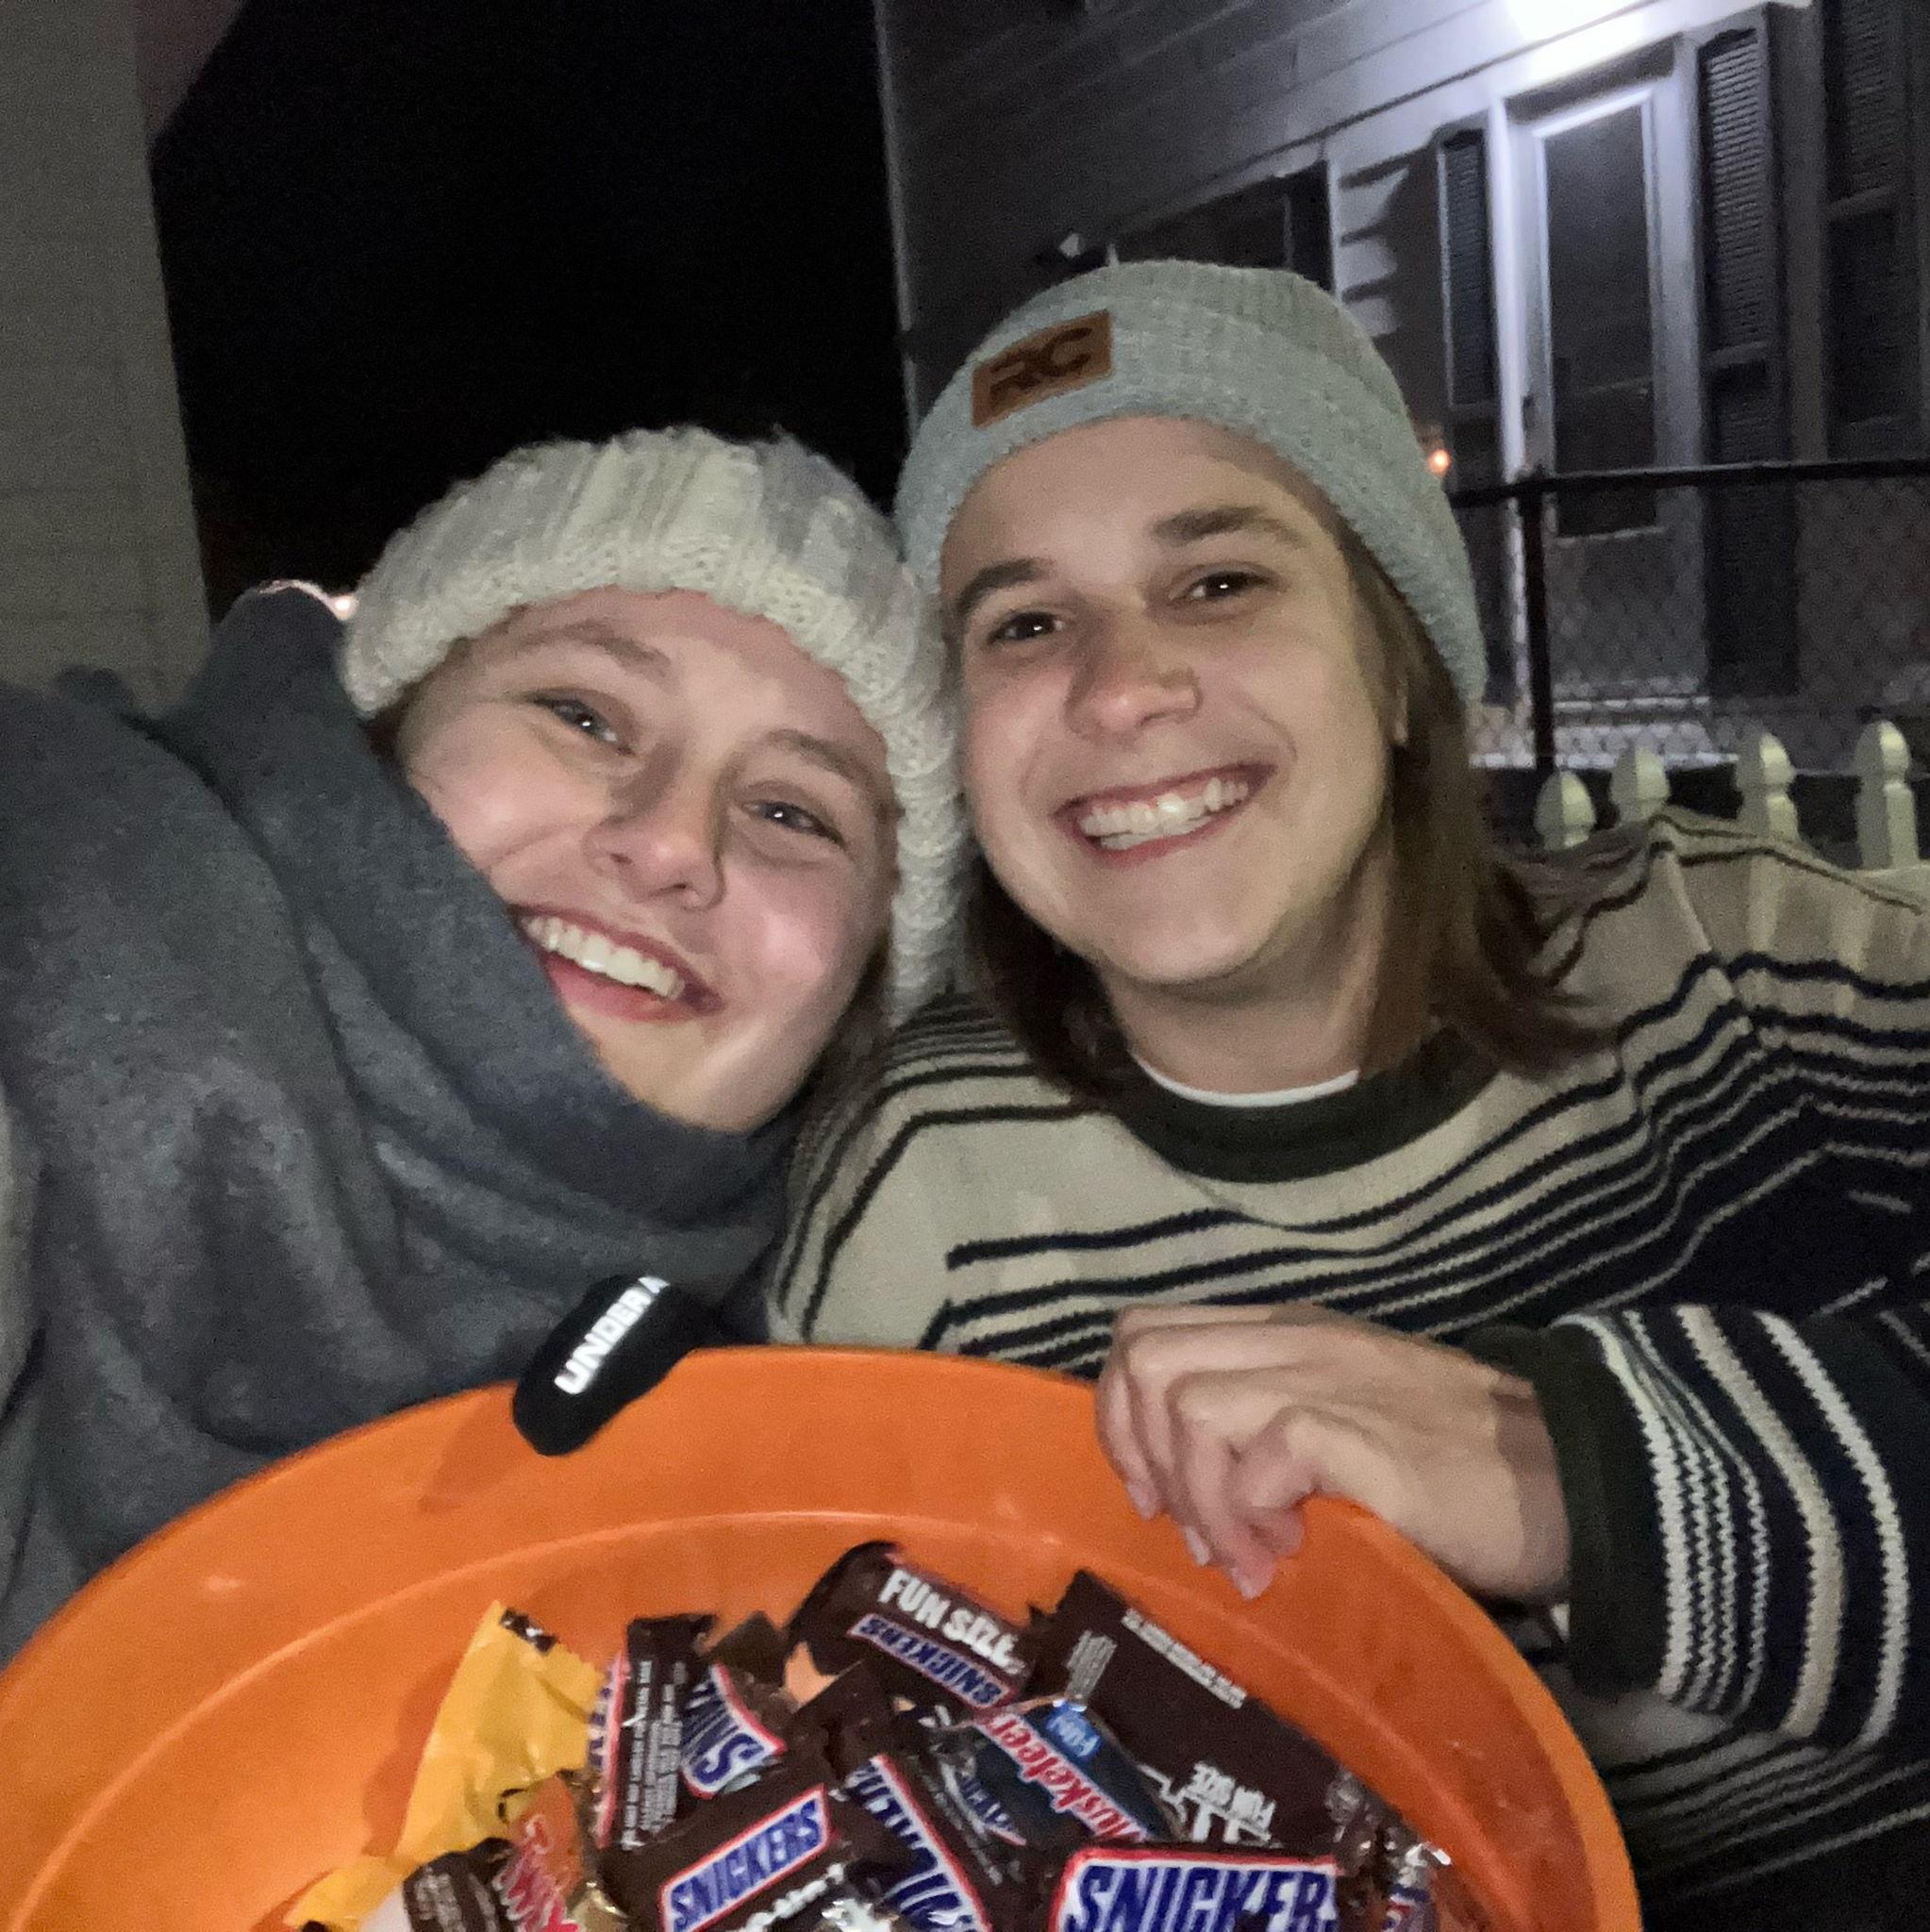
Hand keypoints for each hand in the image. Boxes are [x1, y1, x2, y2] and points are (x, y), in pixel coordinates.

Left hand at [1095, 1302, 1569, 1602]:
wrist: (1572, 1485)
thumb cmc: (1457, 1469)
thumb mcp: (1344, 1423)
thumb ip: (1267, 1432)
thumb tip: (1185, 1497)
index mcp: (1285, 1332)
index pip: (1148, 1333)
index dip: (1122, 1417)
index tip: (1152, 1496)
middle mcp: (1294, 1339)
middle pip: (1146, 1356)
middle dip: (1140, 1454)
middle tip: (1188, 1528)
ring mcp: (1326, 1379)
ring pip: (1189, 1405)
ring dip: (1198, 1498)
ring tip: (1246, 1556)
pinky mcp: (1358, 1434)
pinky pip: (1256, 1457)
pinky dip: (1249, 1516)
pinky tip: (1289, 1554)